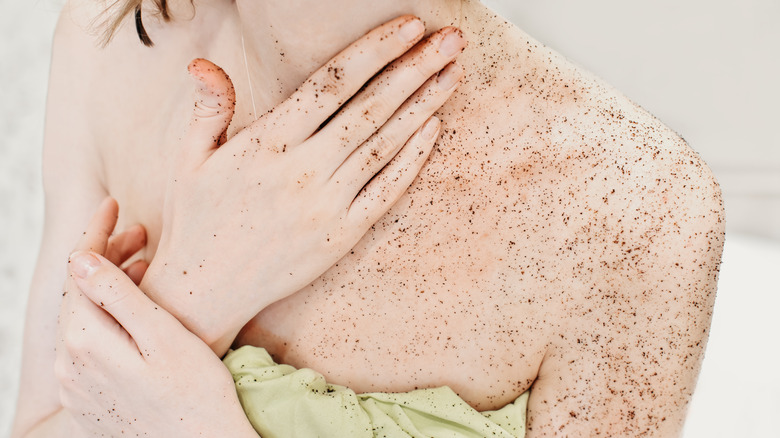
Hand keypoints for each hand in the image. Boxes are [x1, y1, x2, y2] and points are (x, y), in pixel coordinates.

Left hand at [55, 198, 257, 436]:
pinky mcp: (90, 401)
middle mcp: (69, 366)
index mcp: (84, 343)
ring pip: (84, 319)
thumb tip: (79, 258)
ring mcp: (77, 387)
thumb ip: (116, 296)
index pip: (78, 272)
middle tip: (142, 232)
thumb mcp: (162, 337)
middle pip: (79, 294)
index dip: (94, 233)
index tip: (111, 204)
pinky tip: (136, 310)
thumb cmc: (197, 394)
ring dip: (109, 287)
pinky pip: (89, 346)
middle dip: (105, 256)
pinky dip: (108, 319)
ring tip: (145, 265)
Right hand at [140, 16, 465, 353]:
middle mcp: (303, 170)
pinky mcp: (342, 236)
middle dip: (415, 68)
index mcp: (267, 143)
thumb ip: (207, 108)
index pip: (332, 83)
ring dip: (424, 106)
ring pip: (385, 145)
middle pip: (371, 108)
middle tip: (452, 39)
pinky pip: (386, 191)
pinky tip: (434, 129)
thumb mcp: (189, 159)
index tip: (409, 25)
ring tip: (453, 72)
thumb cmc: (197, 219)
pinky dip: (412, 159)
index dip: (375, 50)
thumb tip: (202, 64)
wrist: (207, 290)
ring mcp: (327, 205)